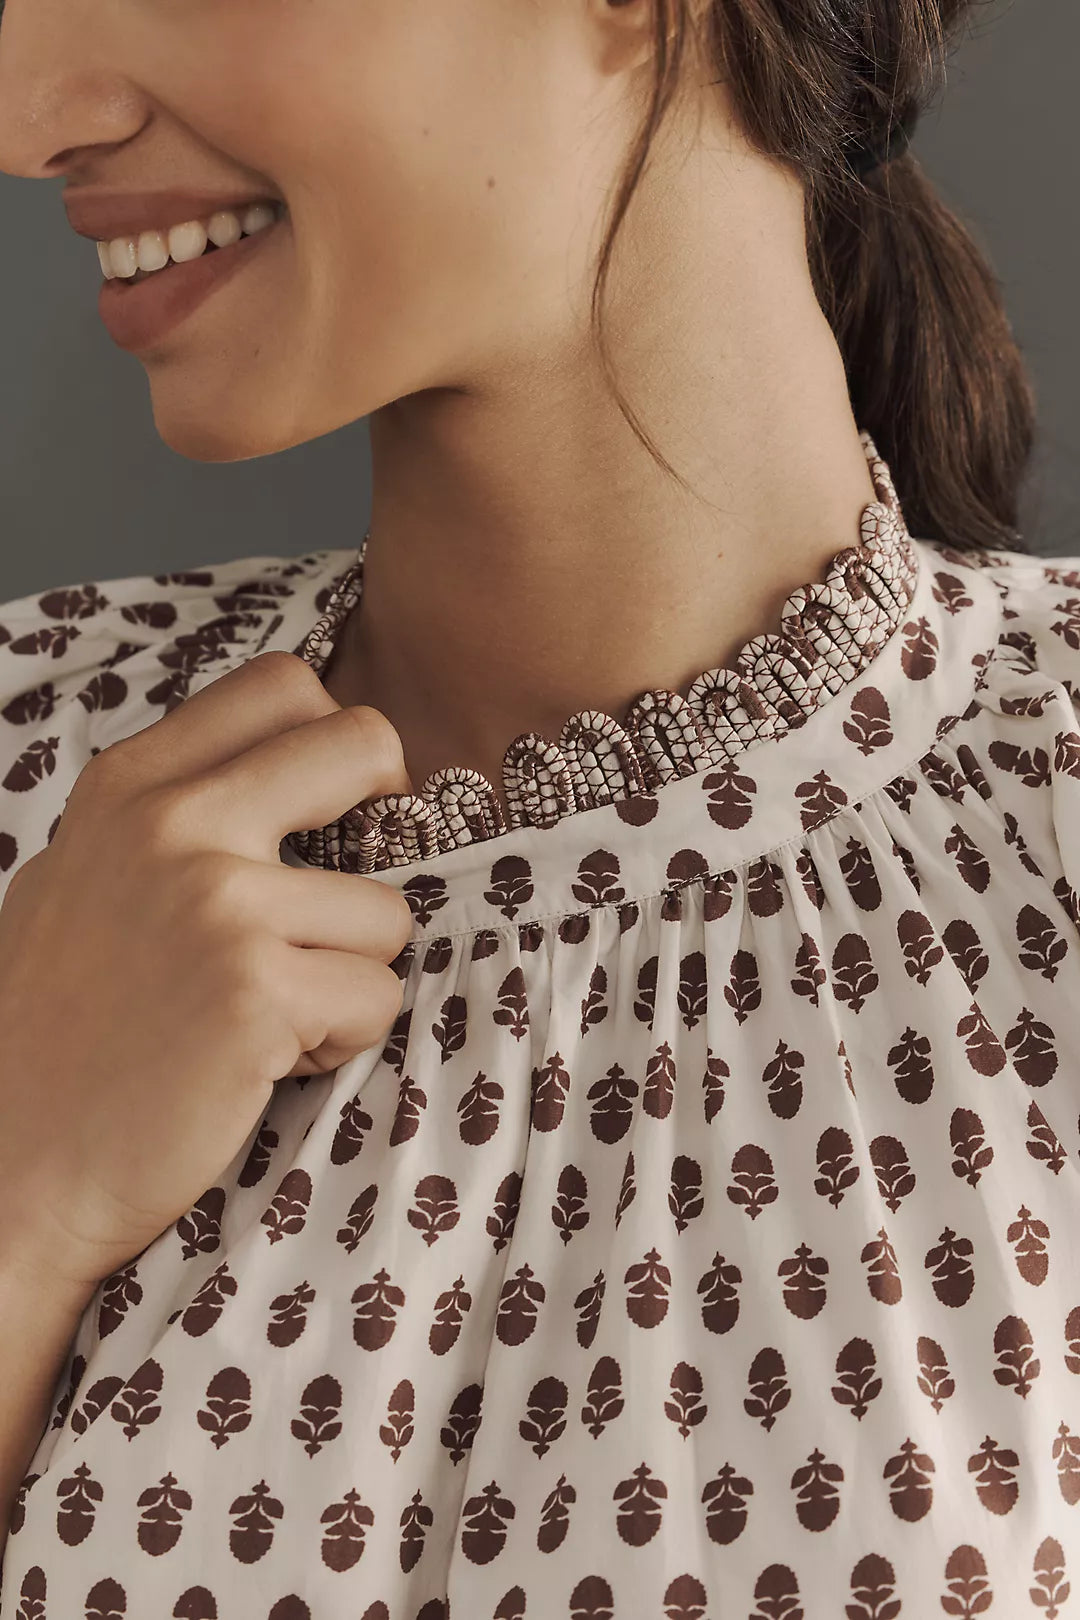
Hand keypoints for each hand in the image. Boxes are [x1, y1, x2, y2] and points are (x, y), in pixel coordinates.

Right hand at [0, 651, 413, 1292]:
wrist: (7, 1172)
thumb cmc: (48, 1037)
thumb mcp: (78, 881)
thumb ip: (162, 819)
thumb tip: (269, 775)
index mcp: (128, 786)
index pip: (279, 685)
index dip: (334, 737)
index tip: (339, 798)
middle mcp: (172, 824)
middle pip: (360, 742)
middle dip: (391, 811)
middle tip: (351, 886)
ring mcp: (218, 903)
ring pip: (387, 910)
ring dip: (349, 975)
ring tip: (267, 1018)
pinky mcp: (259, 992)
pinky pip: (377, 996)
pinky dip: (339, 1041)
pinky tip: (266, 1064)